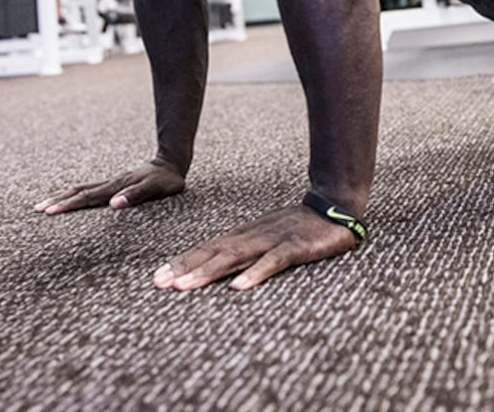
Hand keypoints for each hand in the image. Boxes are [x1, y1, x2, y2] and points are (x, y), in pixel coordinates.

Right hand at [33, 159, 184, 214]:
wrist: (171, 164)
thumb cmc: (165, 181)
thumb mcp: (154, 189)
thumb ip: (135, 196)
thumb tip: (113, 205)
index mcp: (115, 187)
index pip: (86, 197)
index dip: (67, 205)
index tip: (49, 212)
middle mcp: (109, 184)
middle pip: (77, 192)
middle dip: (57, 201)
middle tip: (37, 209)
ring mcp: (110, 183)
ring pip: (81, 189)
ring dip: (63, 197)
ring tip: (45, 204)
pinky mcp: (114, 184)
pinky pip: (89, 189)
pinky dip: (75, 195)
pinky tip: (70, 199)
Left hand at [153, 204, 358, 291]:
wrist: (335, 206)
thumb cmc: (299, 225)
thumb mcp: (267, 235)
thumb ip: (246, 249)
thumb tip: (220, 267)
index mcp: (245, 235)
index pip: (207, 248)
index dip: (183, 261)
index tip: (158, 277)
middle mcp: (252, 236)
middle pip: (213, 252)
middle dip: (184, 267)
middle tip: (158, 283)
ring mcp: (272, 241)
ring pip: (233, 257)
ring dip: (206, 272)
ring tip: (183, 287)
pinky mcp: (293, 248)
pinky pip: (271, 262)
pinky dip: (254, 274)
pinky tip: (237, 287)